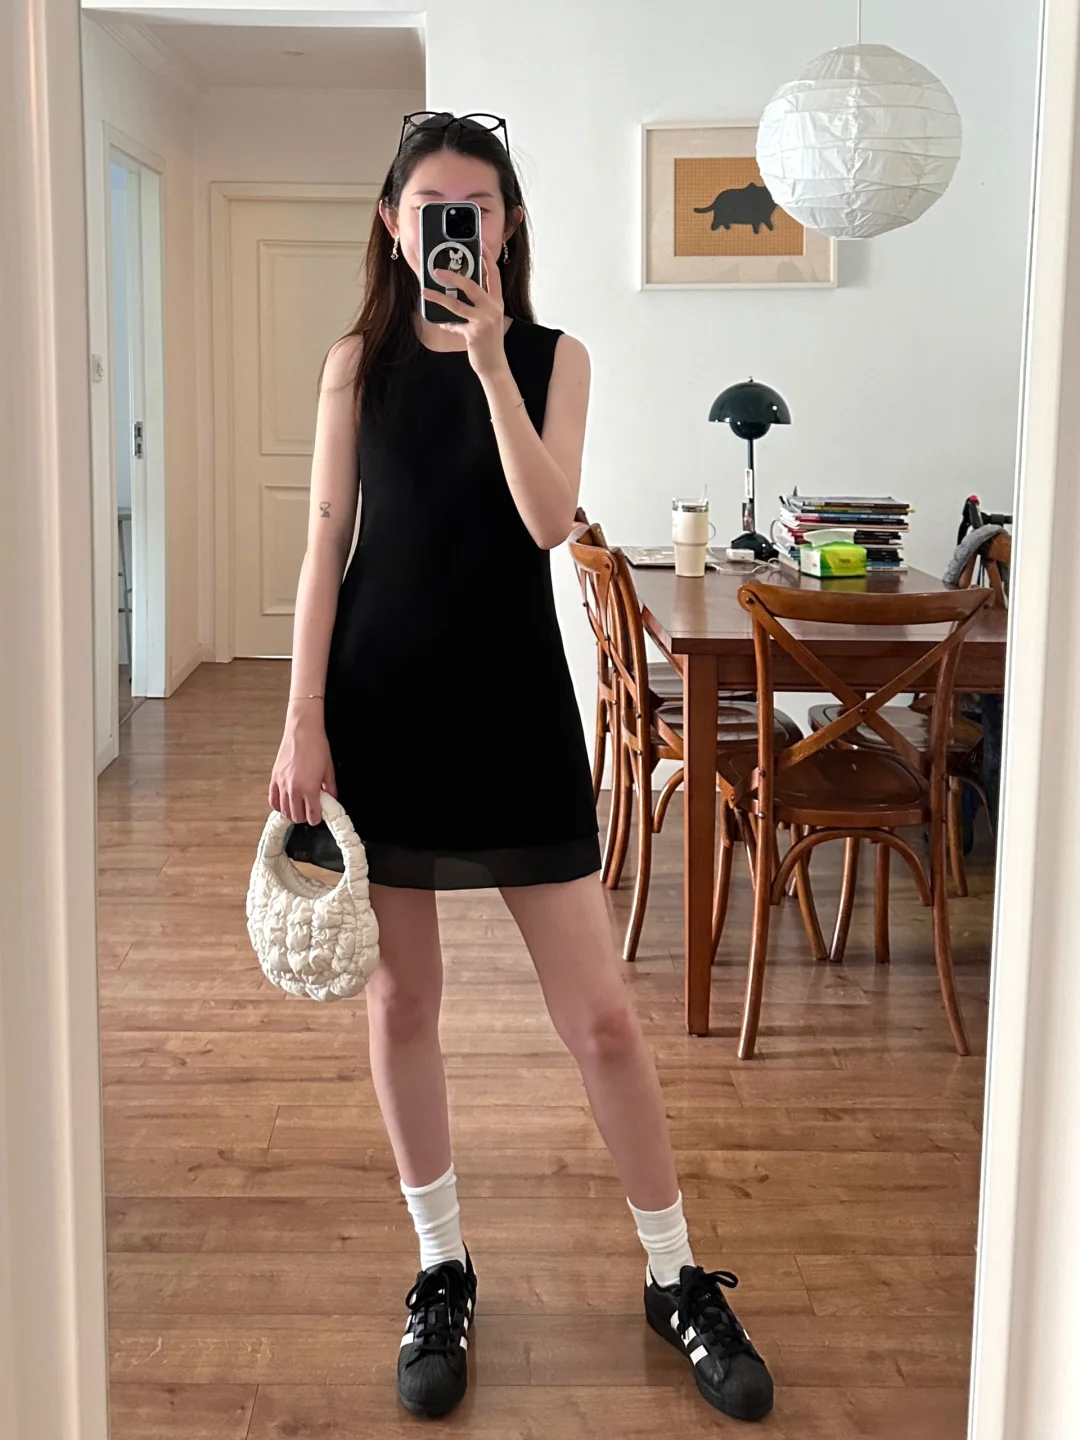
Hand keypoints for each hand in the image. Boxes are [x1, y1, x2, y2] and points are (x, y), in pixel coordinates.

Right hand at [269, 708, 336, 825]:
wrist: (302, 731)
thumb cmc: (316, 746)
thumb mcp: (329, 770)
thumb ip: (330, 788)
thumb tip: (330, 799)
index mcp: (310, 788)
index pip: (312, 815)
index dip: (316, 818)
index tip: (318, 816)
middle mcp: (294, 789)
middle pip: (296, 816)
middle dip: (304, 817)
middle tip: (310, 812)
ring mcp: (282, 784)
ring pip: (284, 811)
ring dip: (292, 813)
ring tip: (299, 808)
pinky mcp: (274, 778)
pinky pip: (273, 800)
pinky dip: (279, 806)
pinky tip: (285, 804)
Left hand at [423, 241, 507, 378]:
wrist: (494, 365)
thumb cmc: (488, 341)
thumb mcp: (486, 319)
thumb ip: (475, 306)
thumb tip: (455, 294)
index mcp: (497, 302)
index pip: (493, 274)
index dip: (487, 258)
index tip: (480, 244)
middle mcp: (493, 308)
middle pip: (472, 285)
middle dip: (454, 275)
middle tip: (437, 270)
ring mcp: (485, 320)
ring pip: (457, 304)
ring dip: (439, 296)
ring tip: (426, 291)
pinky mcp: (475, 333)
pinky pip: (454, 324)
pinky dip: (446, 323)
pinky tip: (442, 323)